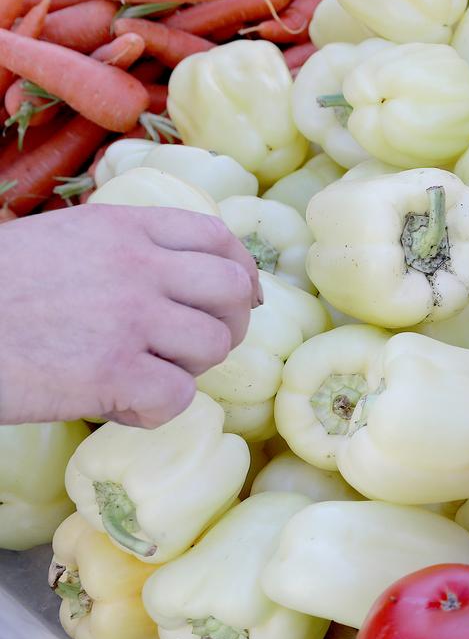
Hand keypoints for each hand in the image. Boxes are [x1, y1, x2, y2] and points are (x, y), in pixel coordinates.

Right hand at [0, 204, 260, 428]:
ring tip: (142, 374)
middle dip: (226, 323)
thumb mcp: (60, 241)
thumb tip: (182, 272)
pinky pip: (177, 398)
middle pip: (231, 291)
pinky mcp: (112, 374)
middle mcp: (138, 266)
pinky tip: (117, 405)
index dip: (239, 273)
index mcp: (124, 228)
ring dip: (187, 369)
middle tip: (193, 346)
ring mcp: (130, 318)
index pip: (219, 239)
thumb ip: (120, 249)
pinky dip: (154, 410)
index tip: (238, 298)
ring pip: (213, 346)